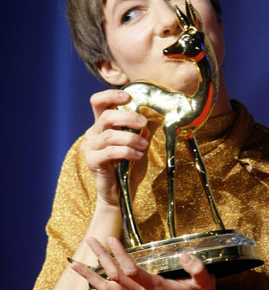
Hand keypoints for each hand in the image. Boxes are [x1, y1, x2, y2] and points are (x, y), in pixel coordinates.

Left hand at [71, 237, 218, 289]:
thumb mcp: (204, 279)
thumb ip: (197, 268)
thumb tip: (184, 254)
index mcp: (155, 288)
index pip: (131, 272)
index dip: (120, 255)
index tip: (111, 239)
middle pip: (114, 277)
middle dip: (101, 258)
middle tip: (90, 239)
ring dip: (90, 277)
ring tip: (74, 265)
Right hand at [81, 89, 150, 204]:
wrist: (121, 194)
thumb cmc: (130, 168)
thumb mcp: (141, 145)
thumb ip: (146, 129)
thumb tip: (157, 113)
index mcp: (102, 125)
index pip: (99, 102)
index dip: (111, 95)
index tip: (129, 96)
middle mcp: (93, 133)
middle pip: (106, 116)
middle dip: (128, 117)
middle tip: (144, 122)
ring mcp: (90, 147)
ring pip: (109, 135)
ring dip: (131, 138)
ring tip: (143, 146)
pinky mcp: (91, 161)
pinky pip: (110, 152)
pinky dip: (126, 152)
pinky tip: (137, 156)